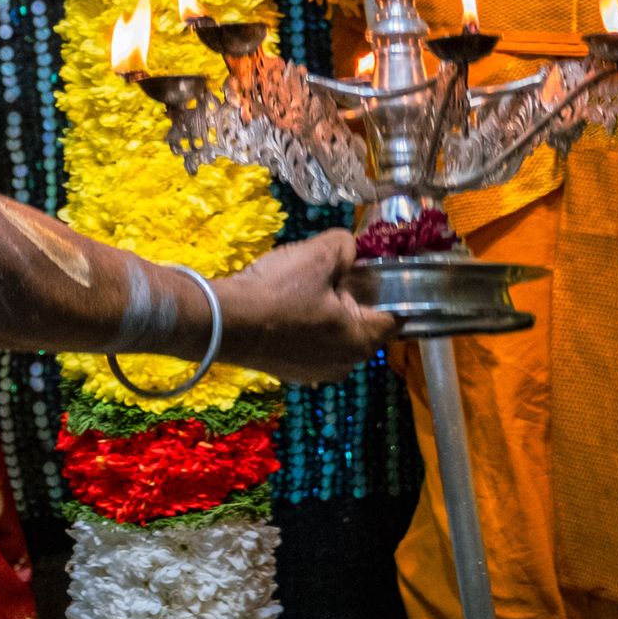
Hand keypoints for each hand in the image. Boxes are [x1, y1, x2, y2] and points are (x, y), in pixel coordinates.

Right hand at [213, 229, 391, 384]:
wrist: (223, 322)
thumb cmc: (277, 292)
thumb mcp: (318, 255)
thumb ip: (346, 246)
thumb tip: (350, 248)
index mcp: (362, 341)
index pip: (394, 315)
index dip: (387, 289)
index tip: (370, 270)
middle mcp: (346, 364)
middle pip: (362, 324)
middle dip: (351, 299)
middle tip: (328, 275)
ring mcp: (317, 372)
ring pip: (335, 335)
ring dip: (326, 314)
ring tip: (301, 291)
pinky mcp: (292, 372)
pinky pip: (311, 345)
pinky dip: (304, 328)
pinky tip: (283, 310)